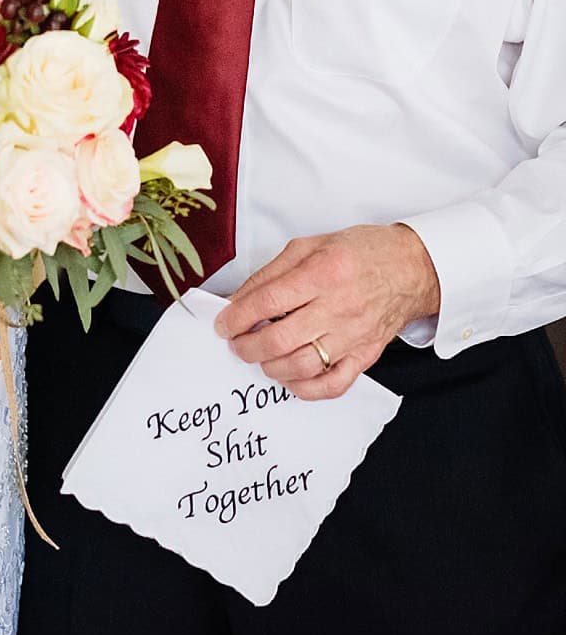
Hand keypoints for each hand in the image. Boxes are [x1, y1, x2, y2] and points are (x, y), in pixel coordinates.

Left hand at [213, 224, 440, 399]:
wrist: (412, 268)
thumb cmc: (360, 252)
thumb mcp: (309, 246)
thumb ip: (270, 274)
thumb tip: (237, 300)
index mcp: (323, 273)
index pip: (268, 301)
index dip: (237, 317)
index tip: (222, 324)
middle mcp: (339, 308)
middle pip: (281, 339)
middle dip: (247, 346)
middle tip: (236, 343)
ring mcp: (354, 336)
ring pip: (303, 366)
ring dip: (271, 367)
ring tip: (260, 357)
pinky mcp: (366, 355)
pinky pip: (334, 384)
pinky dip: (306, 388)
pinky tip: (290, 377)